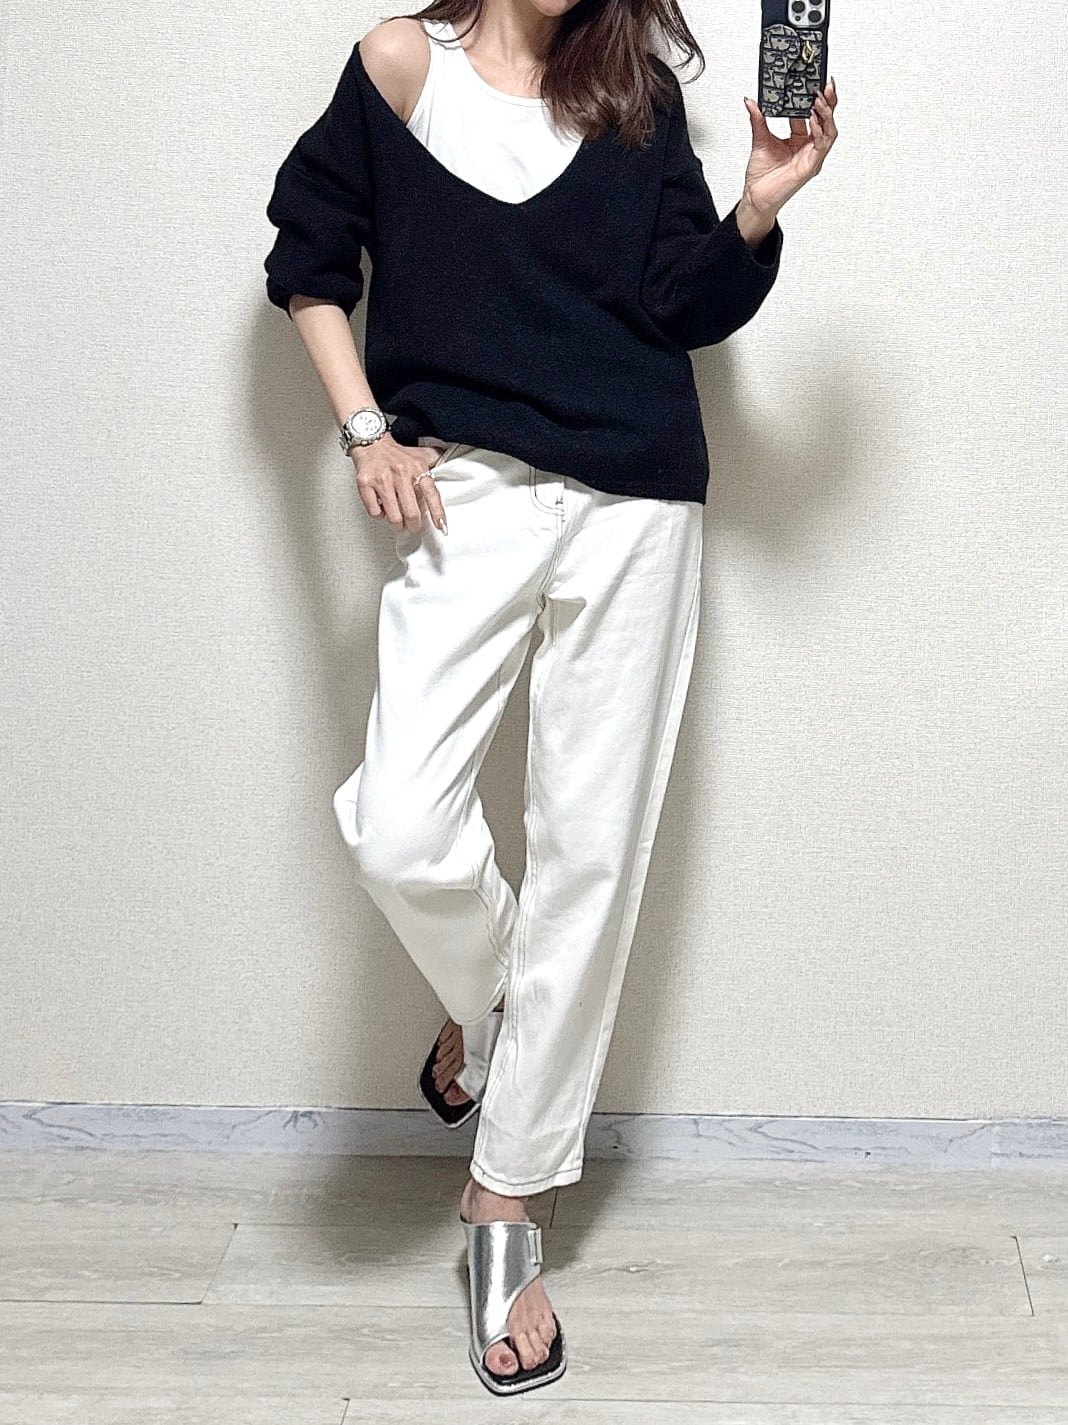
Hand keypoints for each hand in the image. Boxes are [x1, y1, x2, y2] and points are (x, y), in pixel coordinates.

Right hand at [351, 434, 447, 534]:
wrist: (372, 442)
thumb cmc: (397, 454)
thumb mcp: (421, 454)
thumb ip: (437, 460)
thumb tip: (453, 467)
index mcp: (416, 468)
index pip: (431, 494)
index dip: (437, 513)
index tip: (441, 526)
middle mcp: (400, 473)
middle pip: (411, 512)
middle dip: (414, 525)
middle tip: (413, 526)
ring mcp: (382, 479)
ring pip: (393, 516)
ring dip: (397, 524)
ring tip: (398, 521)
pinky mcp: (366, 484)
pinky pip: (375, 512)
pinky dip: (379, 515)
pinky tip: (382, 508)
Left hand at [741, 78, 837, 217]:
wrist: (755, 197)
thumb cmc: (761, 176)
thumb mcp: (759, 139)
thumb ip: (758, 119)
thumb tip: (751, 101)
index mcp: (799, 139)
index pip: (813, 114)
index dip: (816, 98)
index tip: (814, 82)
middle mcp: (808, 147)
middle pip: (826, 120)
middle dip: (828, 101)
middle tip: (826, 85)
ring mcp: (811, 157)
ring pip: (829, 131)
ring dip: (827, 114)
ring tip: (821, 99)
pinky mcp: (810, 166)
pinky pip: (821, 145)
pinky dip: (820, 131)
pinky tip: (814, 120)